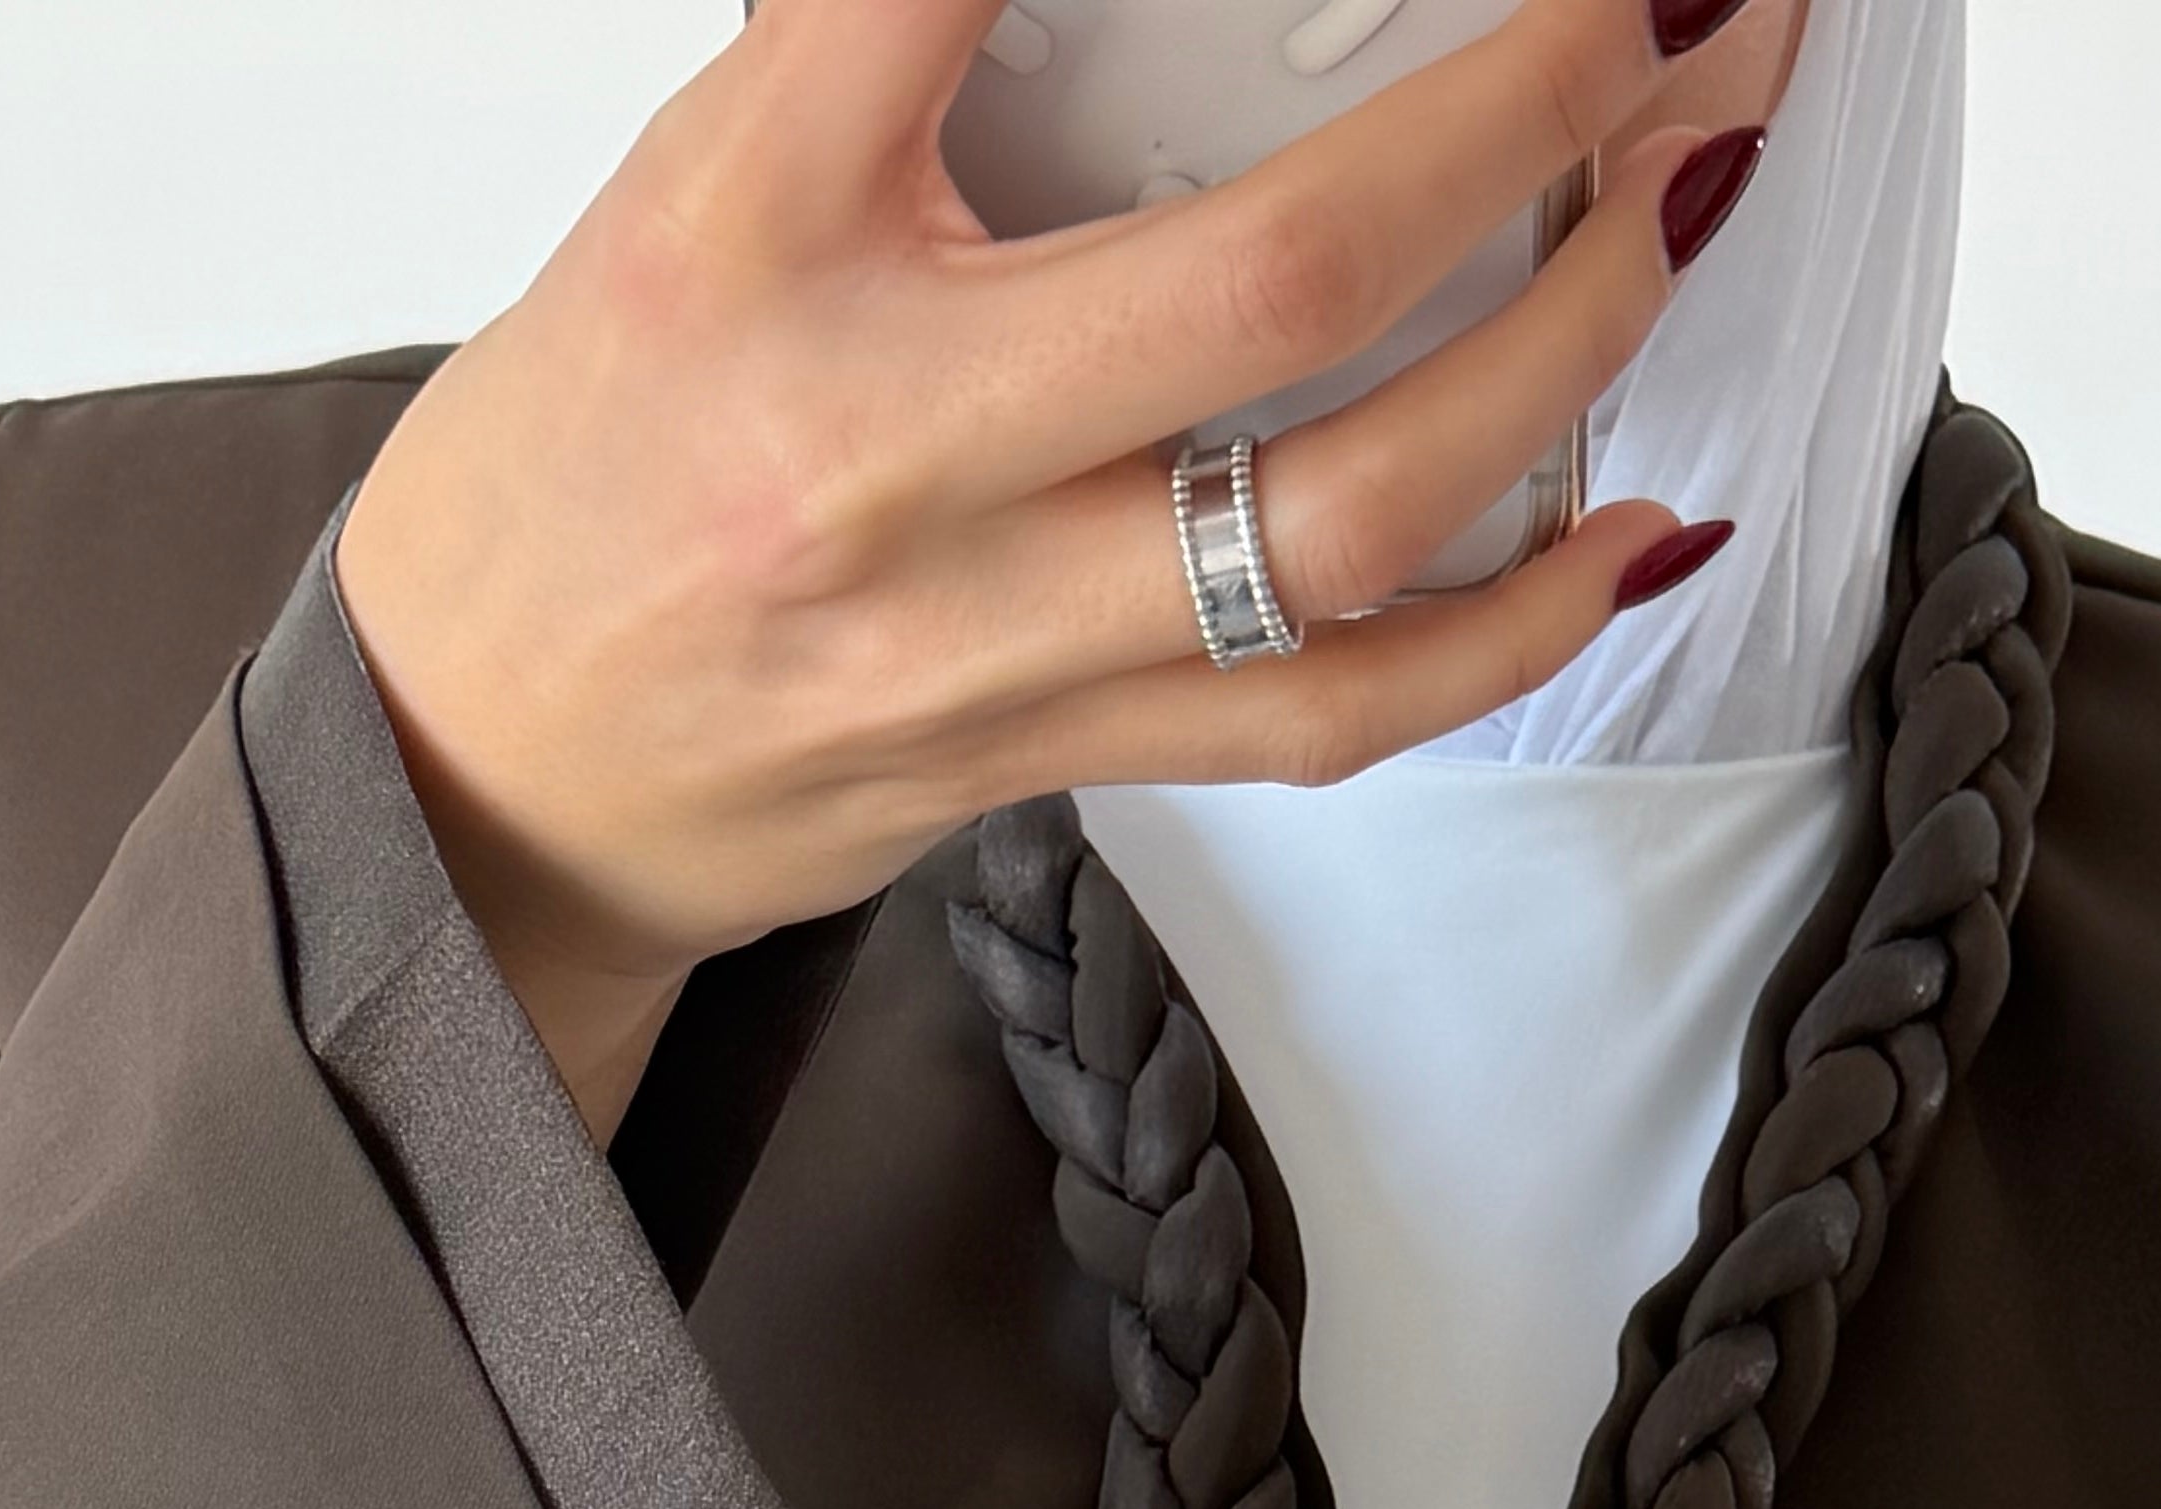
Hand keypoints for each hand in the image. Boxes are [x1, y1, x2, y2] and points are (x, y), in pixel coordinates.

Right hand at [337, 0, 1806, 1121]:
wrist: (476, 779)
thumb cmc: (592, 465)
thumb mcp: (690, 183)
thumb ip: (886, 40)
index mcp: (759, 231)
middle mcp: (884, 444)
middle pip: (1275, 281)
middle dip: (1528, 116)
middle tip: (1672, 7)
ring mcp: (983, 628)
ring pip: (1343, 515)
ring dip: (1570, 350)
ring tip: (1683, 201)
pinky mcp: (1049, 758)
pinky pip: (1329, 715)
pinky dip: (1513, 626)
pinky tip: (1636, 528)